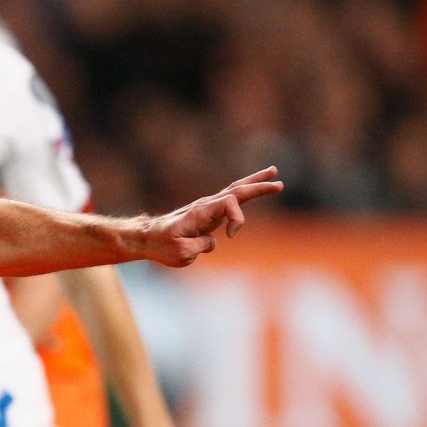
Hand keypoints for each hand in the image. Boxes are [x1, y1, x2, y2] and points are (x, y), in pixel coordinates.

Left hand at [130, 167, 283, 267]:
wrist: (147, 237)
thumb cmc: (162, 245)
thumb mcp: (181, 253)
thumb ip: (201, 246)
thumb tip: (213, 241)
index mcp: (201, 212)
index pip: (229, 204)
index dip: (237, 219)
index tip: (231, 236)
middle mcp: (206, 205)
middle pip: (237, 190)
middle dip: (258, 186)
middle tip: (279, 182)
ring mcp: (208, 207)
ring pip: (235, 190)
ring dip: (255, 183)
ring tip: (273, 173)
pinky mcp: (208, 213)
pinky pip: (231, 199)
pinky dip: (245, 191)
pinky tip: (254, 187)